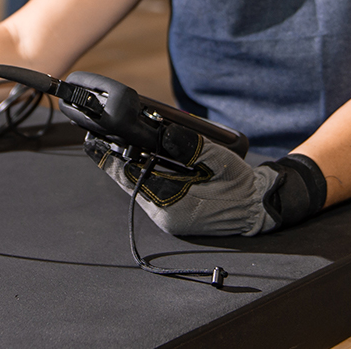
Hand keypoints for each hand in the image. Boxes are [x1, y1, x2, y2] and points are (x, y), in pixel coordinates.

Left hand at [85, 127, 323, 236]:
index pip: (132, 179)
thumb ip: (189, 146)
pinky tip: (140, 155)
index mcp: (173, 206)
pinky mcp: (174, 212)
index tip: (92, 141)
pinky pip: (152, 189)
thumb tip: (163, 132)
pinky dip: (145, 171)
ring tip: (115, 142)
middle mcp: (165, 216)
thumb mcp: (217, 161)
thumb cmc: (240, 185)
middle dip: (117, 158)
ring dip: (130, 164)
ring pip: (139, 185)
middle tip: (98, 135)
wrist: (259, 208)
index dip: (111, 159)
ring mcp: (169, 216)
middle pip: (131, 181)